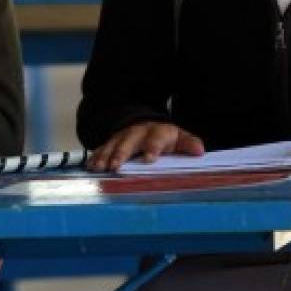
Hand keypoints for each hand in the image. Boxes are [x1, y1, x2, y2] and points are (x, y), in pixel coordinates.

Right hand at [87, 121, 203, 171]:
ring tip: (99, 168)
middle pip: (129, 142)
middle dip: (121, 153)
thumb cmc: (164, 136)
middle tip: (115, 166)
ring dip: (105, 156)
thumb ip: (188, 143)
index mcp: (157, 132)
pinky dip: (96, 156)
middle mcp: (137, 133)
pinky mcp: (111, 142)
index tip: (149, 159)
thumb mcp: (178, 137)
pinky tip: (90, 166)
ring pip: (112, 145)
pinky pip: (102, 148)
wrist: (144, 122)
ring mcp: (122, 137)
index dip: (152, 148)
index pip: (156, 139)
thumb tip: (199, 151)